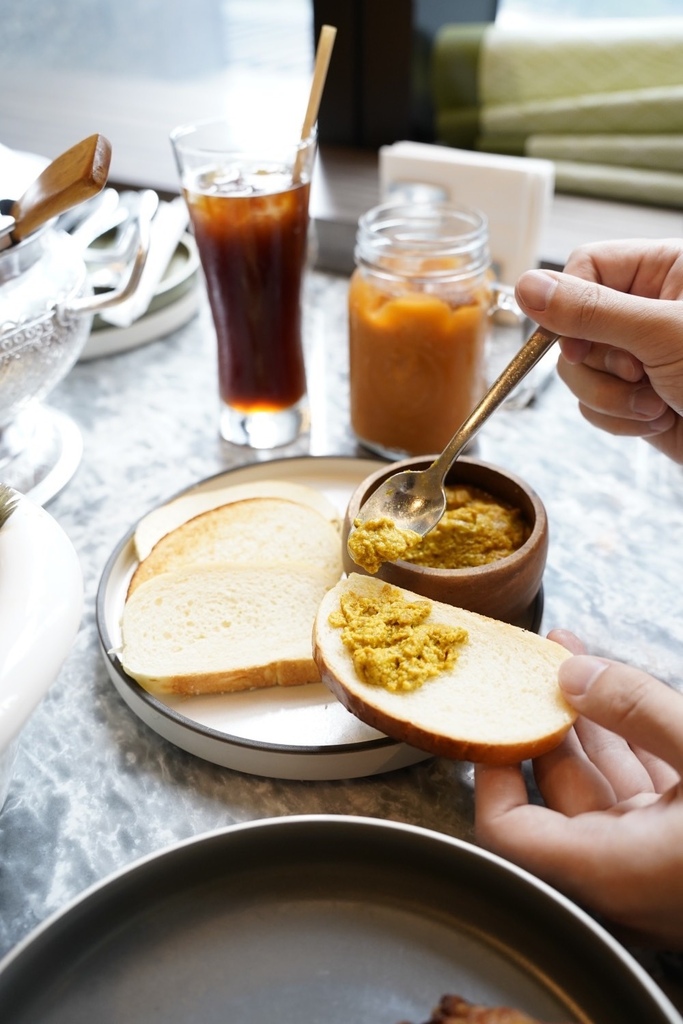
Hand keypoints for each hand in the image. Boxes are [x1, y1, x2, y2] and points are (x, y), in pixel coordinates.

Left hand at [475, 629, 682, 947]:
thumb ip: (637, 709)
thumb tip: (573, 673)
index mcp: (613, 869)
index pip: (510, 833)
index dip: (489, 772)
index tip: (489, 717)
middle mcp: (627, 873)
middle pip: (557, 797)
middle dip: (544, 721)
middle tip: (531, 666)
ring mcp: (661, 860)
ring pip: (606, 786)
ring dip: (588, 721)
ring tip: (572, 658)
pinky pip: (647, 789)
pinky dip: (632, 740)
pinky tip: (621, 693)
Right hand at [514, 240, 682, 462]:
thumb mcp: (662, 334)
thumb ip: (591, 309)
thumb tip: (526, 285)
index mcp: (667, 270)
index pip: (586, 266)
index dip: (571, 304)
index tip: (575, 341)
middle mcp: (649, 309)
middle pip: (574, 324)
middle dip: (599, 362)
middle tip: (638, 372)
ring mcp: (641, 355)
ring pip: (578, 370)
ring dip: (609, 397)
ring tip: (656, 403)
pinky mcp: (636, 397)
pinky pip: (593, 404)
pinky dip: (618, 419)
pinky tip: (658, 419)